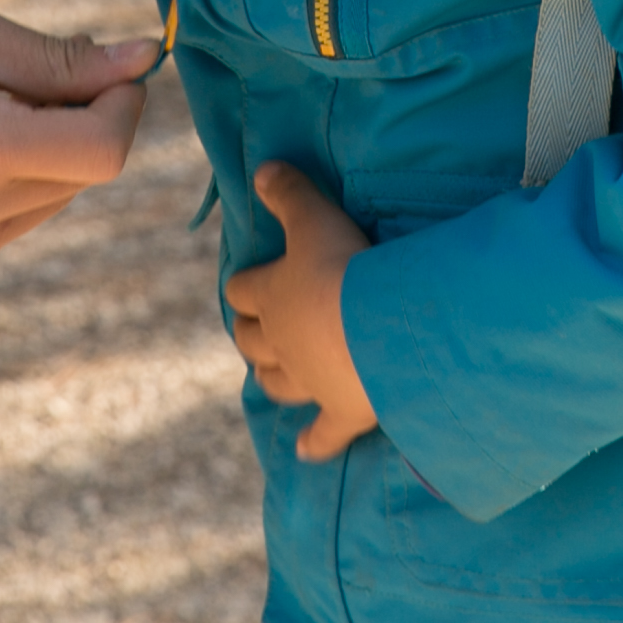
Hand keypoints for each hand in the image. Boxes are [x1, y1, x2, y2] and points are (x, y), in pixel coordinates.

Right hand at [0, 2, 155, 291]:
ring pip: (55, 199)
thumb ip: (57, 56)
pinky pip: (16, 224)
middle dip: (80, 119)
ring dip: (43, 153)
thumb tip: (145, 60)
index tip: (110, 70)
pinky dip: (7, 186)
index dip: (123, 105)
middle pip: (83, 173)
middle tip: (20, 79)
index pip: (104, 151)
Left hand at [224, 161, 376, 460]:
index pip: (244, 290)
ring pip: (277, 383)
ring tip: (270, 375)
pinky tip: (306, 452)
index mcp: (271, 296)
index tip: (247, 284)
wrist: (378, 329)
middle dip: (251, 334)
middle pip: (252, 342)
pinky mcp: (341, 411)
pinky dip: (315, 443)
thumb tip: (263, 170)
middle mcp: (281, 344)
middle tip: (254, 329)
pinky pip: (324, 434)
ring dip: (272, 377)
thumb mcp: (315, 218)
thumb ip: (289, 194)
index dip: (245, 286)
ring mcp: (309, 381)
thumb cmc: (343, 267)